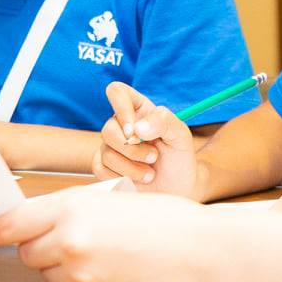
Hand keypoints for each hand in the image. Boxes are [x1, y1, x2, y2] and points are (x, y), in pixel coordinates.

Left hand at [0, 188, 216, 281]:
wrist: (205, 254)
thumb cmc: (166, 220)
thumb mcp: (113, 200)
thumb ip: (73, 211)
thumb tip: (40, 226)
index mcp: (72, 207)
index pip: (11, 223)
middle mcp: (68, 242)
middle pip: (28, 253)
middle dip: (42, 247)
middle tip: (80, 238)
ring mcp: (79, 276)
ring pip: (49, 275)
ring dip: (64, 266)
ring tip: (108, 254)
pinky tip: (119, 272)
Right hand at [93, 81, 198, 196]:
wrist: (177, 189)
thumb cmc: (179, 158)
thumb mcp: (181, 136)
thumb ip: (163, 122)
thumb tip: (136, 127)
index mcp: (139, 111)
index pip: (117, 92)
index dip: (121, 108)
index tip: (134, 130)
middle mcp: (121, 125)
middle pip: (108, 129)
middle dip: (132, 149)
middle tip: (153, 157)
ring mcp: (111, 146)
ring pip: (106, 152)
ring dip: (132, 167)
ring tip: (150, 173)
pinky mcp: (104, 166)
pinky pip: (101, 169)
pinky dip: (122, 178)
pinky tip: (137, 180)